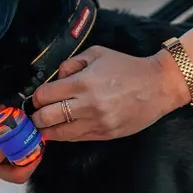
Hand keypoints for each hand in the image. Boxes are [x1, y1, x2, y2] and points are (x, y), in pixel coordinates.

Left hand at [30, 45, 190, 141]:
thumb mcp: (96, 54)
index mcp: (83, 83)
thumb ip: (71, 64)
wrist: (158, 86)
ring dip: (47, 130)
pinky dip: (64, 134)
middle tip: (34, 114)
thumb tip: (54, 78)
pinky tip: (61, 128)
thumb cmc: (127, 68)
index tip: (37, 98)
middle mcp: (87, 105)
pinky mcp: (105, 133)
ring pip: (58, 133)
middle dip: (36, 117)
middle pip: (46, 118)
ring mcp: (96, 122)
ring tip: (44, 125)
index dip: (36, 97)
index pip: (44, 96)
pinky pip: (76, 138)